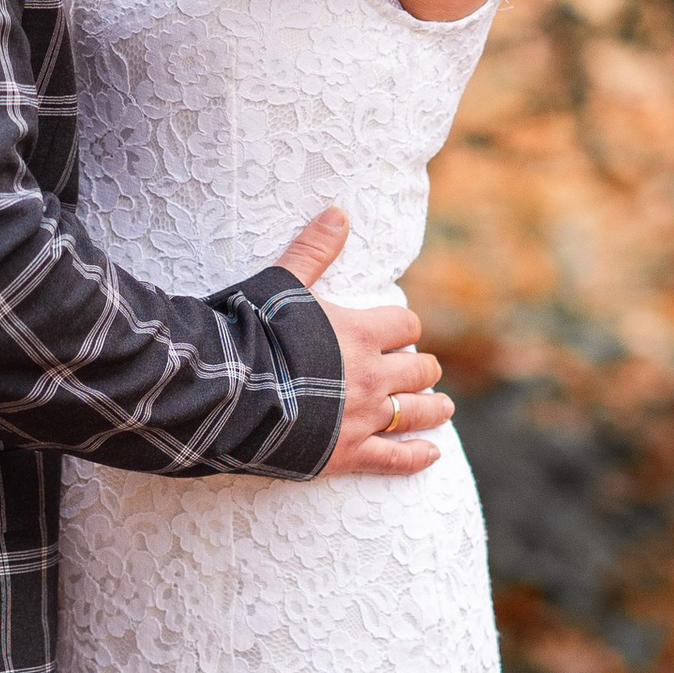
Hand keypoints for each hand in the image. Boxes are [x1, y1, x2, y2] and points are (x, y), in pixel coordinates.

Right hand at [273, 205, 451, 478]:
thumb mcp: (281, 284)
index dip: (405, 329)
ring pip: (416, 412)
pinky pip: (394, 458)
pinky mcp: (348, 454)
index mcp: (360, 333)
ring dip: (433, 408)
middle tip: (423, 370)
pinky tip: (432, 455)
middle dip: (422, 368)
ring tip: (443, 407)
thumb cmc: (252, 334)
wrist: (230, 392)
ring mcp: (364, 418)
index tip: (401, 333)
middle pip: (419, 369)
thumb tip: (338, 214)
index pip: (405, 327)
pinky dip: (416, 457)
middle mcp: (372, 376)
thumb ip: (313, 252)